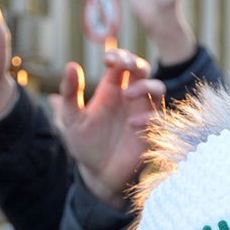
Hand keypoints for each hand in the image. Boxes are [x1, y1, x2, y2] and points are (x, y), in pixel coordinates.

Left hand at [54, 48, 165, 207]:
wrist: (98, 173)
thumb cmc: (85, 144)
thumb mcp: (71, 118)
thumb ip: (70, 93)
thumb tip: (71, 66)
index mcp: (112, 89)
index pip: (122, 62)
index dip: (119, 56)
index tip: (108, 60)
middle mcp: (130, 98)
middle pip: (143, 70)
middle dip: (136, 62)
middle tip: (123, 65)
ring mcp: (143, 114)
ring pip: (158, 89)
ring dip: (146, 86)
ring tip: (127, 95)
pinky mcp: (151, 133)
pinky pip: (160, 118)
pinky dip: (149, 117)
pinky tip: (131, 125)